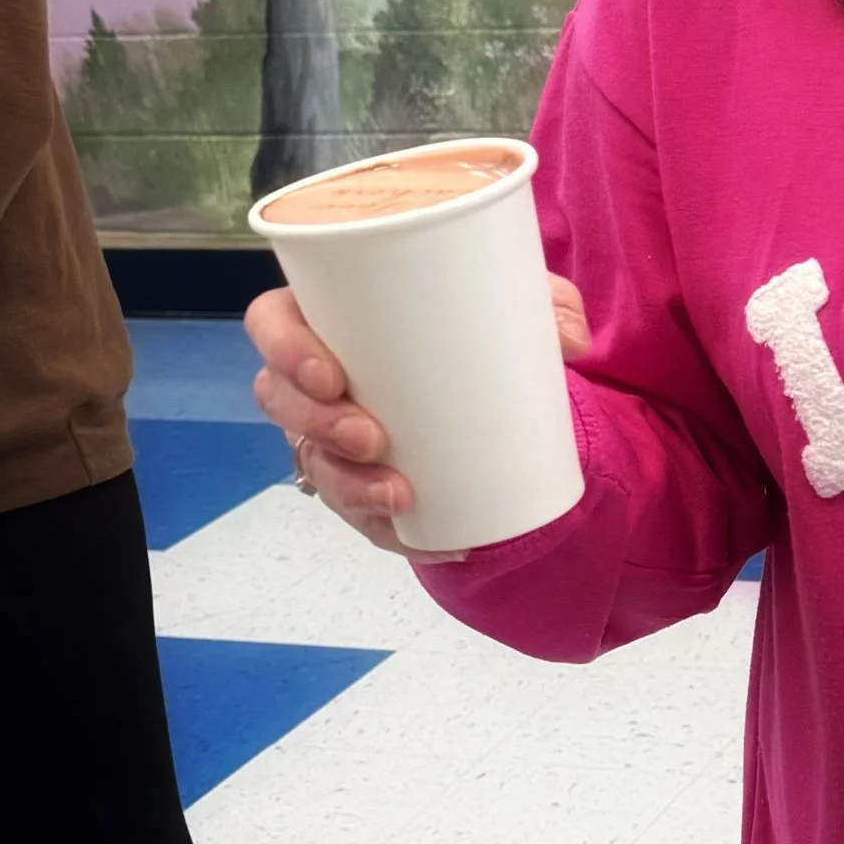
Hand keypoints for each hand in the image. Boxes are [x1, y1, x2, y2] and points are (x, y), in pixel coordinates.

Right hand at [245, 277, 589, 555]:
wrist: (495, 383)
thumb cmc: (476, 323)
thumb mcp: (514, 302)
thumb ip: (549, 307)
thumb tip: (571, 341)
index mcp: (329, 315)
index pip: (272, 324)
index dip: (284, 350)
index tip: (330, 374)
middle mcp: (315, 378)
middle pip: (281, 402)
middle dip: (317, 426)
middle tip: (371, 437)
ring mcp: (331, 436)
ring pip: (315, 465)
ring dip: (350, 486)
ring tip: (400, 494)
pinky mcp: (364, 481)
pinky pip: (364, 516)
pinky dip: (399, 532)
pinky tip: (437, 542)